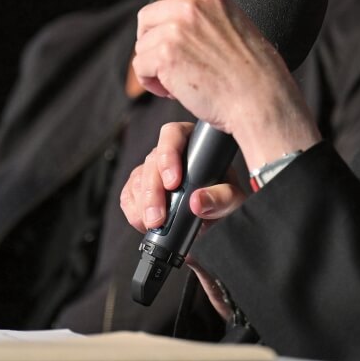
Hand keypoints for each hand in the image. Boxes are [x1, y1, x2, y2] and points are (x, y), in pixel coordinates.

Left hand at [97, 0, 319, 168]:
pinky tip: (178, 89)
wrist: (262, 97)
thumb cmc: (252, 73)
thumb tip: (163, 24)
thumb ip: (201, 16)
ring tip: (186, 80)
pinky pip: (141, 68)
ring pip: (142, 46)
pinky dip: (153, 84)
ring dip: (155, 68)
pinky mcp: (165, 52)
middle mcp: (191, 4)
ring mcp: (177, 26)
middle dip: (153, 44)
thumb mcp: (232, 27)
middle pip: (146, 19)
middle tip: (179, 67)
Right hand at [119, 121, 246, 231]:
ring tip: (155, 225)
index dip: (168, 156)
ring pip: (138, 180)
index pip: (173, 135)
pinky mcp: (139, 187)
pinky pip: (128, 195)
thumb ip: (220, 198)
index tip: (173, 183)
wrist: (211, 212)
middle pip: (151, 162)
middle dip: (153, 192)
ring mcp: (151, 168)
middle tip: (159, 217)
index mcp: (192, 142)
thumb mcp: (231, 198)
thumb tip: (197, 202)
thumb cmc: (223, 195)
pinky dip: (133, 211)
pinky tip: (144, 223)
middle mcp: (169, 151)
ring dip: (143, 205)